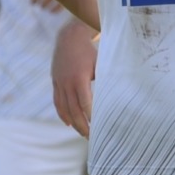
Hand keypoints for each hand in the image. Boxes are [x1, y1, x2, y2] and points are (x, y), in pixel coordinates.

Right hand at [52, 20, 97, 137]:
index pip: (85, 103)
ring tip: (81, 132)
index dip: (91, 117)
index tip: (98, 128)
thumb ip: (105, 79)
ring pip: (64, 108)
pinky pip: (57, 102)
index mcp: (80, 78)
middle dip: (82, 125)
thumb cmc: (90, 50)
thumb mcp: (100, 63)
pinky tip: (68, 123)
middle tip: (90, 137)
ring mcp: (59, 83)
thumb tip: (118, 95)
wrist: (70, 37)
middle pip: (74, 110)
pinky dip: (62, 114)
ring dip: (73, 123)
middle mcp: (67, 83)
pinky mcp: (55, 82)